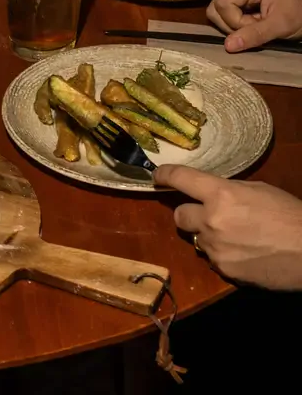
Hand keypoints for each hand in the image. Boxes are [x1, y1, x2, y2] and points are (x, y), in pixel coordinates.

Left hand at [154, 164, 301, 289]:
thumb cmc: (291, 215)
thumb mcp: (258, 191)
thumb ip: (229, 190)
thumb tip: (211, 194)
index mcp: (221, 194)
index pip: (181, 178)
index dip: (165, 175)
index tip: (157, 175)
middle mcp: (211, 220)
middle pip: (179, 216)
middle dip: (189, 213)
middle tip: (205, 214)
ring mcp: (216, 247)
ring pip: (197, 239)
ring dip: (209, 236)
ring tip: (236, 237)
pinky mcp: (224, 270)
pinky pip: (213, 258)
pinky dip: (223, 254)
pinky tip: (245, 253)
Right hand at [207, 0, 301, 51]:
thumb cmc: (300, 13)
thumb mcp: (280, 26)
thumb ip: (254, 35)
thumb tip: (227, 46)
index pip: (223, 4)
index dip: (234, 22)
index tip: (256, 26)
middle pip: (216, 6)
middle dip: (231, 24)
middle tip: (254, 27)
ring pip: (218, 9)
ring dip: (233, 24)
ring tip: (254, 24)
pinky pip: (226, 9)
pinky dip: (236, 19)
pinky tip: (252, 20)